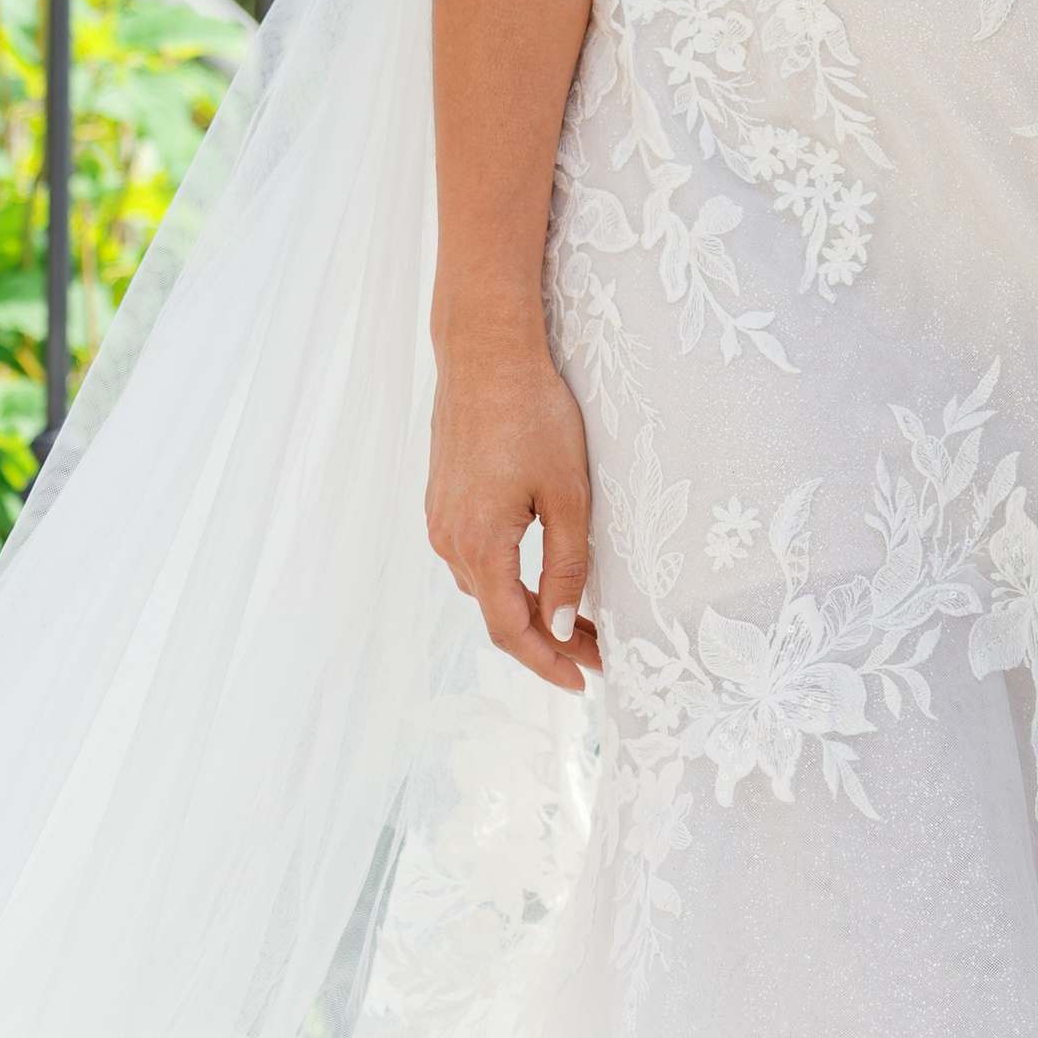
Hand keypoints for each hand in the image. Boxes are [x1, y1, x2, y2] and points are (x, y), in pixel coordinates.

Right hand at [426, 325, 598, 695]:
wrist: (485, 354)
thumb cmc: (533, 414)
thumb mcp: (567, 493)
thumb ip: (566, 564)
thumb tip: (562, 626)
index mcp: (479, 545)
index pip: (512, 631)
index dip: (548, 664)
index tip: (584, 683)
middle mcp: (449, 541)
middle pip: (497, 616)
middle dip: (546, 642)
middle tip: (596, 654)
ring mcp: (441, 521)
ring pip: (484, 589)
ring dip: (527, 611)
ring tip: (577, 620)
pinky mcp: (443, 502)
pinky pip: (474, 560)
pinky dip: (507, 580)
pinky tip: (537, 577)